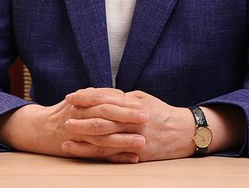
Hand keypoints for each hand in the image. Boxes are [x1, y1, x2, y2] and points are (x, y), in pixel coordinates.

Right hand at [0, 88, 148, 162]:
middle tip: (146, 119)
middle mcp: (79, 117)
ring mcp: (78, 134)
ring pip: (103, 137)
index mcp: (82, 103)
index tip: (142, 105)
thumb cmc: (63, 112)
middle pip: (106, 117)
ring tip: (142, 142)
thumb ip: (98, 96)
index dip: (124, 103)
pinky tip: (131, 158)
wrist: (37, 129)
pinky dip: (116, 157)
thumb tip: (120, 93)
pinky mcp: (77, 149)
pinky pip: (99, 154)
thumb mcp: (78, 99)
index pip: (106, 101)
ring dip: (124, 140)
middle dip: (126, 118)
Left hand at [64, 88, 194, 161]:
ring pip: (104, 139)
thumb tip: (102, 95)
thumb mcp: (143, 99)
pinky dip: (95, 153)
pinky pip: (112, 154)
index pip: (105, 98)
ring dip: (83, 138)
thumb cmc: (161, 113)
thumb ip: (123, 98)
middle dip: (81, 118)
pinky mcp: (136, 154)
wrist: (185, 133)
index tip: (71, 97)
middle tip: (64, 116)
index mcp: (133, 105)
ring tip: (66, 136)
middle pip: (102, 119)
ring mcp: (134, 138)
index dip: (86, 97)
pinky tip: (82, 152)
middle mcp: (133, 121)